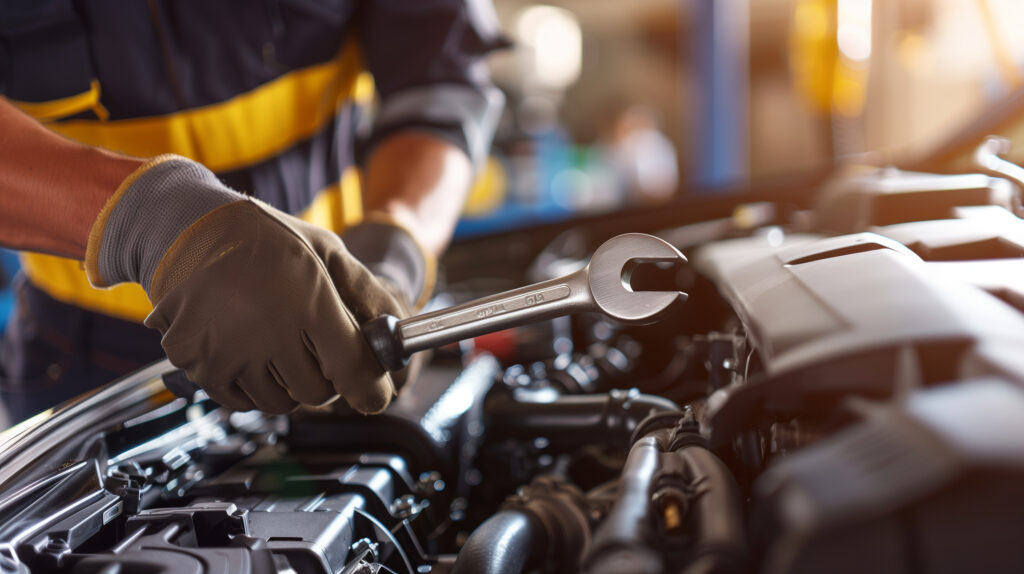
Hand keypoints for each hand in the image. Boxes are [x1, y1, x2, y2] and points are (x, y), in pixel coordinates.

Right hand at [86, 156, 406, 413]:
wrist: (188, 230)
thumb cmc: (262, 237)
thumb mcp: (326, 250)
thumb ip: (366, 293)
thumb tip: (398, 332)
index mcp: (310, 307)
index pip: (354, 374)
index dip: (371, 390)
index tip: (374, 393)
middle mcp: (270, 337)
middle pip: (319, 393)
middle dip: (325, 376)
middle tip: (314, 346)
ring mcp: (231, 356)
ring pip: (281, 402)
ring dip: (288, 383)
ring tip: (277, 342)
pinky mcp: (199, 367)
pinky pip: (242, 402)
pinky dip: (252, 385)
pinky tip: (249, 349)